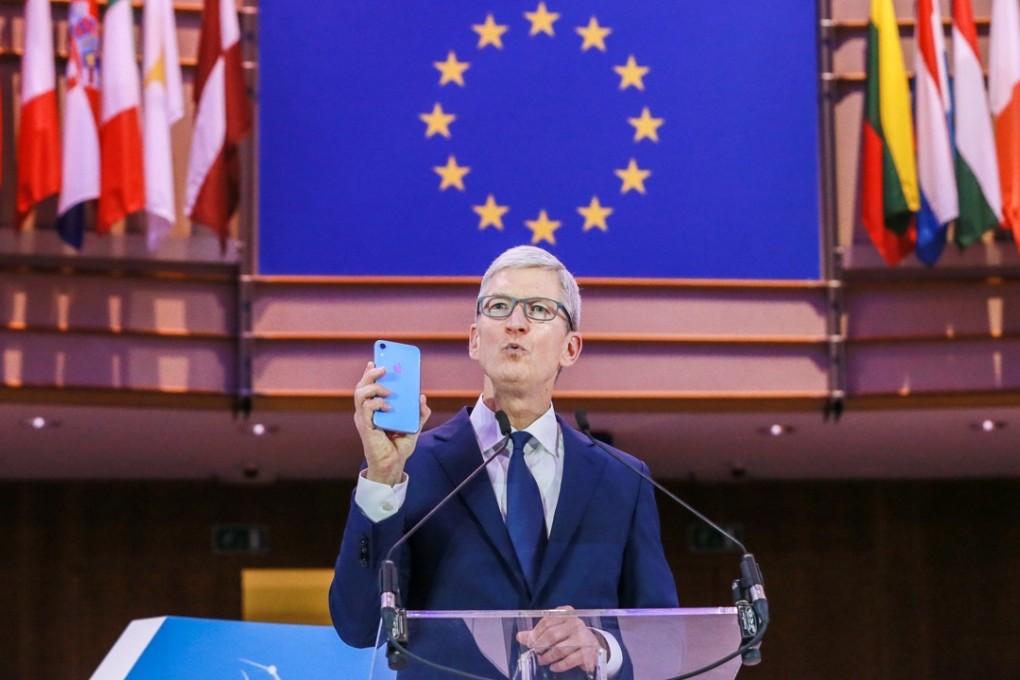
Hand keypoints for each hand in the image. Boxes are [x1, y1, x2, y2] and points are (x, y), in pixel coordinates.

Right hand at [353, 361, 430, 484]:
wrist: (393, 465)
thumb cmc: (399, 446)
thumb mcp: (414, 426)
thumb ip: (419, 413)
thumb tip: (422, 397)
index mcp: (375, 409)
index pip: (368, 386)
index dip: (370, 372)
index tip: (375, 360)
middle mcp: (366, 411)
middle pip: (362, 386)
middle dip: (371, 373)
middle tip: (384, 368)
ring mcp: (364, 418)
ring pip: (360, 393)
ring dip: (374, 387)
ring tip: (389, 390)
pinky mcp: (365, 426)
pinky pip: (366, 408)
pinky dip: (377, 403)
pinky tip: (388, 407)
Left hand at [515, 606, 603, 673]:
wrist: (593, 645)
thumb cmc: (570, 635)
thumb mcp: (555, 629)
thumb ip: (538, 633)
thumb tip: (519, 637)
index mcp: (566, 613)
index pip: (546, 621)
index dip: (536, 633)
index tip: (530, 642)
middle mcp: (575, 622)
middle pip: (552, 634)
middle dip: (540, 645)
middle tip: (536, 652)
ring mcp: (582, 637)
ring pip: (560, 648)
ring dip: (548, 657)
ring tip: (542, 661)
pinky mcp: (587, 652)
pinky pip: (569, 660)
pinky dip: (559, 665)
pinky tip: (553, 667)